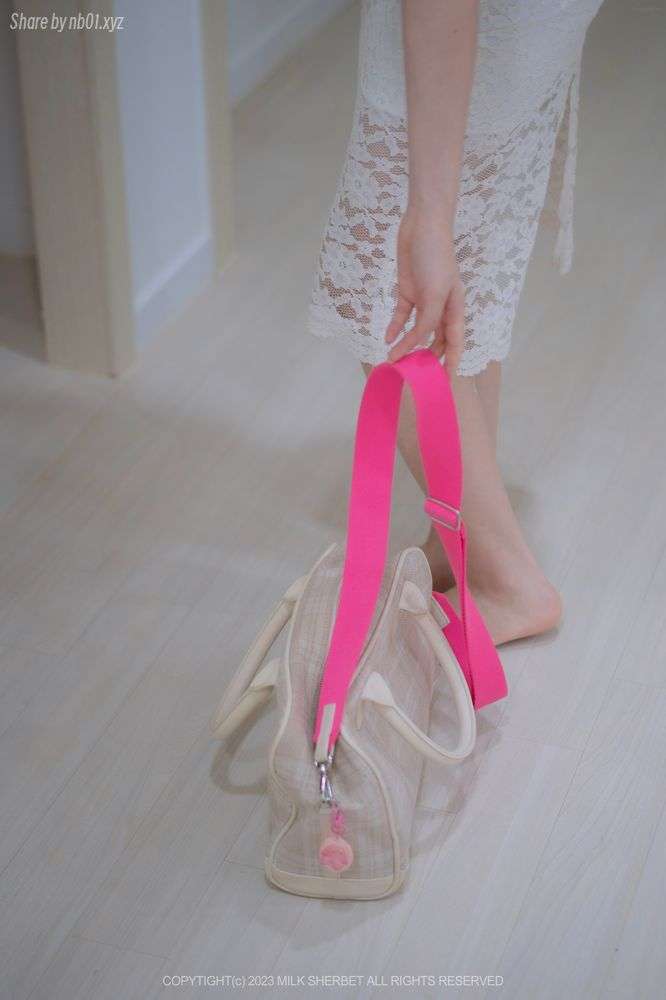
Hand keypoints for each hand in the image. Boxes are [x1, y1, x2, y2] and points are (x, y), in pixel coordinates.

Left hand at [384, 206, 464, 371]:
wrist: (422, 226)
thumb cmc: (436, 258)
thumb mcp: (435, 293)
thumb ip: (428, 320)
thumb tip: (417, 342)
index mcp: (455, 307)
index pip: (455, 340)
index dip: (453, 360)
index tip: (446, 379)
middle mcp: (441, 306)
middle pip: (436, 338)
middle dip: (427, 356)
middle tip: (416, 376)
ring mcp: (423, 299)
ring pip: (417, 330)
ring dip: (408, 345)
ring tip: (397, 361)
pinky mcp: (407, 291)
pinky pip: (401, 316)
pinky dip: (395, 327)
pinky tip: (388, 340)